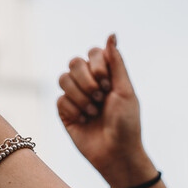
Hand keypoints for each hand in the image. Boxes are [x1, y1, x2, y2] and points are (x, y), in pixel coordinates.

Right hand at [57, 35, 147, 185]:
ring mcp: (76, 97)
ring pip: (63, 79)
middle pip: (74, 62)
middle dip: (86, 81)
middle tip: (100, 97)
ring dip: (81, 96)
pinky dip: (74, 110)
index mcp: (106, 75)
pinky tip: (84, 121)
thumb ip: (116, 62)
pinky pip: (60, 100)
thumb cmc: (127, 123)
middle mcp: (89, 83)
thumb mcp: (126, 90)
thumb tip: (111, 34)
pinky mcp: (65, 112)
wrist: (117, 153)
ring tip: (93, 111)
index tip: (106, 82)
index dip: (96, 64)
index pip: (92, 53)